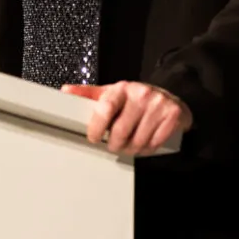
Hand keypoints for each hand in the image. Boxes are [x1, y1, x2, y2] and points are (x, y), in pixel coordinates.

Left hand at [61, 81, 192, 156]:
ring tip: (129, 144)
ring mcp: (158, 104)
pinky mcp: (172, 115)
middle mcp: (141, 94)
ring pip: (138, 141)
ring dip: (131, 149)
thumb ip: (89, 94)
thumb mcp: (112, 93)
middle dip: (114, 144)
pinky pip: (155, 143)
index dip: (97, 127)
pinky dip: (147, 149)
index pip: (106, 108)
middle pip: (121, 131)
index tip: (94, 137)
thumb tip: (66, 90)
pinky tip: (144, 143)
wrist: (170, 95)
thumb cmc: (135, 97)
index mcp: (122, 88)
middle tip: (114, 145)